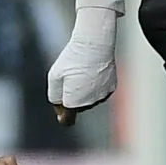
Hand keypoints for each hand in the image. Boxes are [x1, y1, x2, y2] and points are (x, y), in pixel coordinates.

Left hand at [48, 7, 117, 127]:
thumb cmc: (73, 58)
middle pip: (78, 106)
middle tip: (70, 78)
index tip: (61, 112)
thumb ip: (54, 95)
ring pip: (90, 98)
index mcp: (74, 102)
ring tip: (82, 72)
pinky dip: (96, 85)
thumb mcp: (54, 76)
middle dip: (73, 97)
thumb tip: (60, 105)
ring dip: (85, 91)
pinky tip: (93, 72)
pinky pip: (100, 91)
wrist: (95, 45)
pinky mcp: (111, 88)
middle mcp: (89, 103)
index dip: (62, 115)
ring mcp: (102, 96)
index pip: (67, 119)